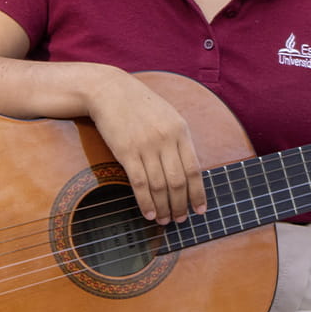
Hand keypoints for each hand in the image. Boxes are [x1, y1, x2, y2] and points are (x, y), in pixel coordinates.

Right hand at [86, 70, 207, 224]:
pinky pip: (139, 183)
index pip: (194, 170)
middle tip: (180, 220)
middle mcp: (166, 139)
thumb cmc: (139, 104)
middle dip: (180, 206)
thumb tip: (188, 171)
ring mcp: (146, 146)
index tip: (200, 210)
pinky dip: (145, 202)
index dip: (198, 194)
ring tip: (163, 221)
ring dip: (163, 208)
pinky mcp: (126, 151)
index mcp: (180, 131)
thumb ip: (178, 140)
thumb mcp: (168, 116)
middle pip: (178, 182)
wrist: (110, 90)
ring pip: (160, 186)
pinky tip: (148, 213)